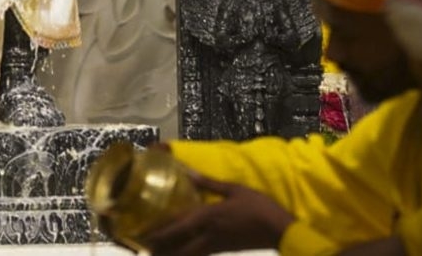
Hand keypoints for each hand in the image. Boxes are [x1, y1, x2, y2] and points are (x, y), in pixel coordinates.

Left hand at [148, 175, 293, 255]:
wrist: (279, 230)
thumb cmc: (257, 206)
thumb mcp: (234, 188)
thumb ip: (209, 183)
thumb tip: (187, 172)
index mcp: (208, 216)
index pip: (178, 227)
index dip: (159, 233)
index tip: (142, 235)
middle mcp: (208, 234)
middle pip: (179, 247)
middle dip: (161, 250)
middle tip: (144, 248)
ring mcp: (216, 245)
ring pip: (189, 254)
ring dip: (173, 253)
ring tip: (158, 251)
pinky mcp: (224, 249)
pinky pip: (200, 254)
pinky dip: (188, 254)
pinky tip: (183, 250)